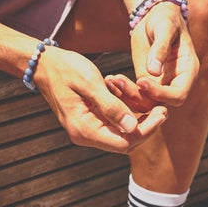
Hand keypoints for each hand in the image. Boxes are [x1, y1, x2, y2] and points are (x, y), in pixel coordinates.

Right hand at [34, 46, 167, 152]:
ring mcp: (86, 129)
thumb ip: (111, 106)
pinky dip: (126, 113)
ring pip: (120, 134)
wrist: (45, 64)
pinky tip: (134, 98)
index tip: (162, 112)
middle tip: (163, 109)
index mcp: (83, 129)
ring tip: (154, 103)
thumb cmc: (65, 69)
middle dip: (145, 127)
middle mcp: (84, 134)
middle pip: (124, 142)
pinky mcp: (89, 121)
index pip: (123, 142)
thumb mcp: (90, 83)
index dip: (146, 130)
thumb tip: (133, 127)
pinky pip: (113, 123)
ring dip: (138, 120)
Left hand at [106, 1, 198, 109]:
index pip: (179, 94)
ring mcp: (160, 84)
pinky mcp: (145, 82)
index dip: (161, 93)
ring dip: (126, 96)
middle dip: (139, 97)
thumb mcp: (164, 28)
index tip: (141, 81)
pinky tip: (109, 80)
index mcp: (188, 71)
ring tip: (111, 80)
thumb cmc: (164, 18)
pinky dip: (122, 91)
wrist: (154, 14)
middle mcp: (176, 82)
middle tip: (119, 82)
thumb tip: (154, 72)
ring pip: (145, 103)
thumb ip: (160, 48)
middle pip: (160, 103)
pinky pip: (135, 94)